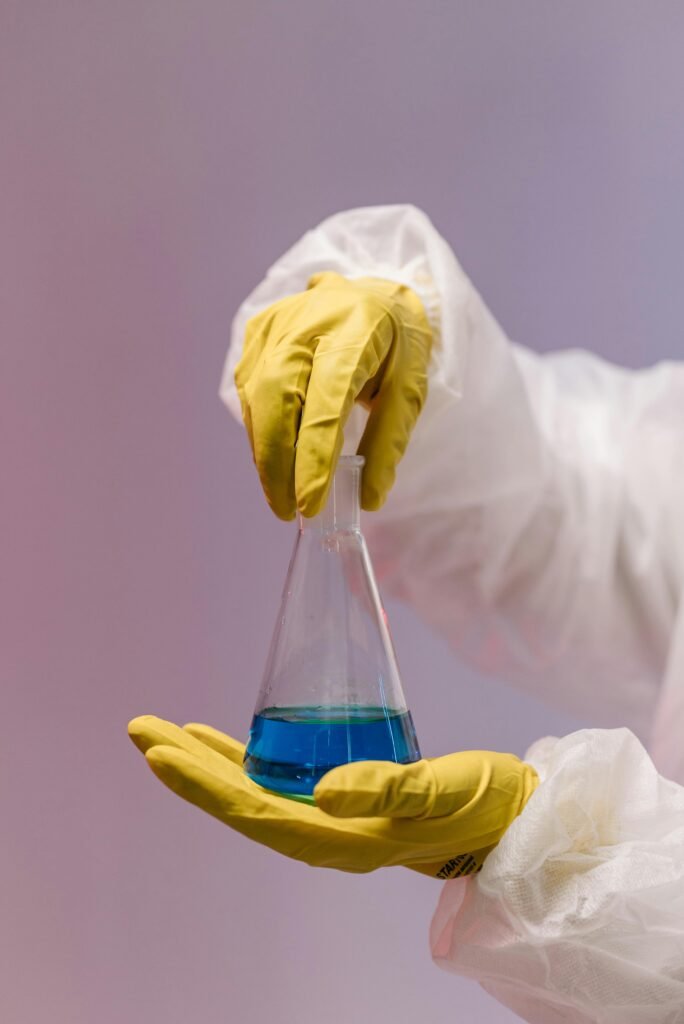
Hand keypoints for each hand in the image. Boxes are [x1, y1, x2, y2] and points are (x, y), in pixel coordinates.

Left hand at [128, 716, 537, 878]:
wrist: (511, 819)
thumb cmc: (483, 804)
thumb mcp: (442, 790)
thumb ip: (387, 791)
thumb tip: (323, 792)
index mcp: (341, 840)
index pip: (255, 812)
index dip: (204, 785)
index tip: (160, 752)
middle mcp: (325, 833)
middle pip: (241, 799)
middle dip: (188, 768)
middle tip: (140, 730)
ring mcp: (330, 818)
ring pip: (252, 789)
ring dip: (207, 763)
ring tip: (166, 734)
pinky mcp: (341, 800)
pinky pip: (277, 781)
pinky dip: (243, 759)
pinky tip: (222, 742)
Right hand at [235, 272, 431, 519]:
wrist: (374, 293)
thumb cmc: (396, 345)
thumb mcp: (410, 389)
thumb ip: (389, 442)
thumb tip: (368, 498)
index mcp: (355, 331)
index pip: (325, 404)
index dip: (313, 458)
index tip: (309, 505)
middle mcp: (307, 321)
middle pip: (276, 398)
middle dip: (277, 463)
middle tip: (288, 509)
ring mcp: (275, 323)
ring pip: (256, 398)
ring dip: (265, 452)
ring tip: (282, 493)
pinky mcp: (257, 333)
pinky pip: (249, 390)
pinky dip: (261, 429)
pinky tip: (276, 455)